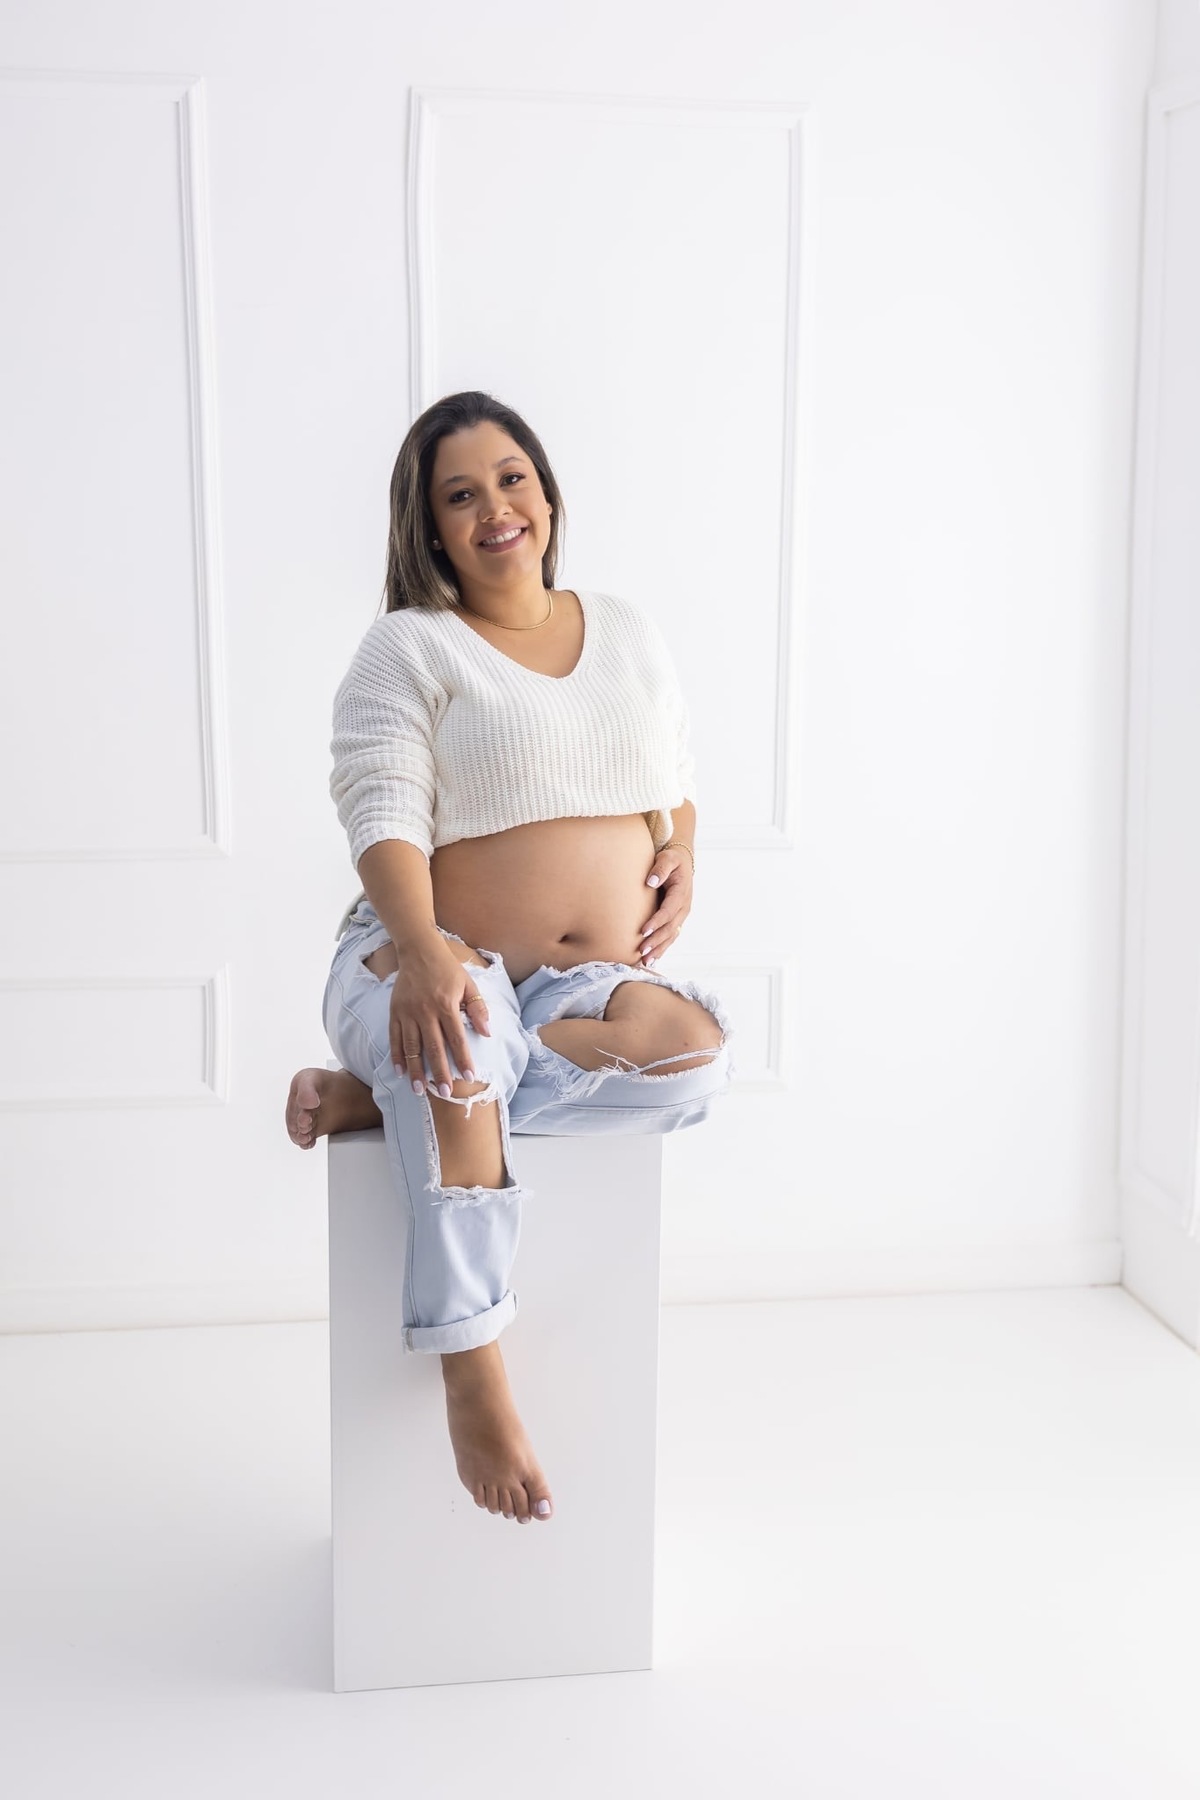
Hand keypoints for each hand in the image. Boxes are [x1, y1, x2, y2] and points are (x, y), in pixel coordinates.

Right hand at [389, 941, 490, 1097]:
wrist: (418, 950)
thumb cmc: (447, 969)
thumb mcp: (468, 984)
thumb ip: (477, 1009)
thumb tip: (487, 1033)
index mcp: (446, 1004)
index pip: (456, 1038)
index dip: (463, 1058)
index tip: (468, 1076)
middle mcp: (425, 1011)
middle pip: (433, 1047)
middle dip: (439, 1072)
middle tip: (445, 1092)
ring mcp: (407, 1013)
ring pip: (411, 1047)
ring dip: (416, 1070)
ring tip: (420, 1090)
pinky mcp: (394, 1012)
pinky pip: (394, 1038)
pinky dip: (397, 1056)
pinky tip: (400, 1072)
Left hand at [638, 848, 692, 965]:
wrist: (681, 861)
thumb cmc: (671, 859)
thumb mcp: (667, 858)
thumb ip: (660, 868)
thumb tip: (651, 881)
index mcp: (681, 893)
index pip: (668, 911)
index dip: (657, 922)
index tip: (643, 931)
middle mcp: (683, 907)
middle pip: (670, 928)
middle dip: (656, 941)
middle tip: (641, 951)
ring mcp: (681, 915)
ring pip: (671, 936)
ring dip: (659, 949)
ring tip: (645, 961)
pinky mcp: (676, 919)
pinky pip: (670, 936)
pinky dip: (661, 948)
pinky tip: (652, 959)